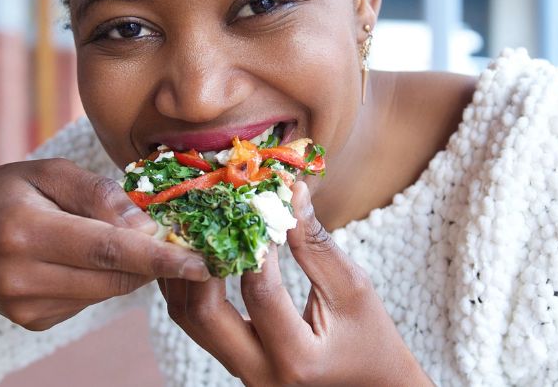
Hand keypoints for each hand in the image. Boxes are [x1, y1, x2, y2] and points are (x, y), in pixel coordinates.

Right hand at [0, 158, 209, 350]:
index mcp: (23, 229)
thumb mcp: (45, 172)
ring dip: (129, 269)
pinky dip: (100, 279)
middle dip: (153, 260)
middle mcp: (19, 275)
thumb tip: (144, 225)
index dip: (158, 257)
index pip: (105, 249)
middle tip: (178, 237)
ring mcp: (24, 306)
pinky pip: (88, 301)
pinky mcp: (31, 322)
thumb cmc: (5, 192)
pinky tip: (79, 257)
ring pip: (105, 293)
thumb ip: (96, 193)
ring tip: (118, 237)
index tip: (200, 261)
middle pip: (112, 277)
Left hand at [158, 182, 432, 385]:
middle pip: (204, 313)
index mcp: (297, 358)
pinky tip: (197, 252)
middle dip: (202, 260)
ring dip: (186, 271)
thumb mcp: (353, 289)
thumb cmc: (370, 338)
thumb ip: (316, 244)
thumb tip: (291, 191)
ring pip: (189, 319)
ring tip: (194, 228)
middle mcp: (260, 373)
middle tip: (210, 216)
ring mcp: (241, 372)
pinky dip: (191, 285)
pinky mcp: (232, 361)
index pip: (260, 292)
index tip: (257, 205)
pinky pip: (197, 322)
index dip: (255, 243)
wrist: (371, 385)